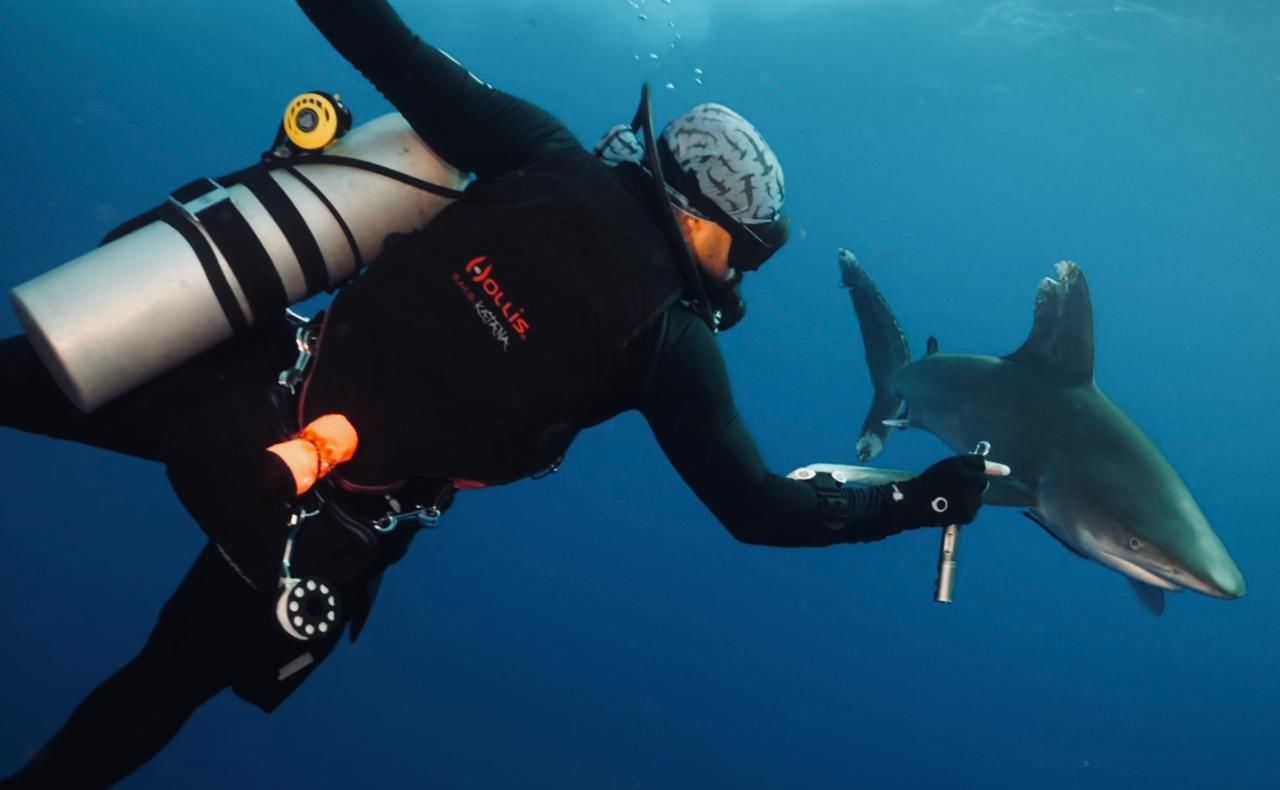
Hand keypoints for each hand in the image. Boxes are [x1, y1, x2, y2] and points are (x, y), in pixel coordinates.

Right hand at [891, 454, 1009, 527]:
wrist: (916, 502)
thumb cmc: (929, 481)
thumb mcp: (947, 466)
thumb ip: (967, 466)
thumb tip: (990, 472)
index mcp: (962, 465)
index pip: (982, 464)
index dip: (994, 468)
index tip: (1006, 471)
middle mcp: (971, 480)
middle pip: (982, 482)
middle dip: (975, 485)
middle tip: (957, 488)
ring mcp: (972, 498)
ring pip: (978, 498)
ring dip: (970, 498)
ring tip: (951, 500)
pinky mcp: (969, 513)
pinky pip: (972, 510)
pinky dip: (966, 510)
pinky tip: (952, 509)